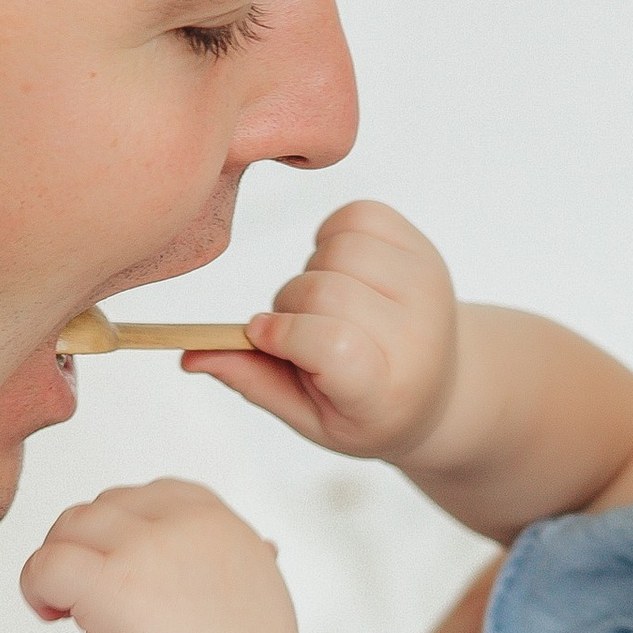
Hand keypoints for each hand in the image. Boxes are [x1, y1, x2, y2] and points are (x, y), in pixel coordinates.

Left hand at [21, 478, 303, 632]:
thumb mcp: (261, 595)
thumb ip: (241, 565)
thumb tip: (262, 547)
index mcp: (218, 523)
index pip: (153, 494)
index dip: (127, 530)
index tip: (125, 571)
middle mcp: (183, 525)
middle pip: (106, 506)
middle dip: (91, 547)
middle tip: (91, 596)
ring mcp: (145, 550)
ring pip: (71, 525)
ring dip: (60, 561)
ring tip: (67, 608)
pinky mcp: (111, 585)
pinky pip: (47, 564)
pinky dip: (35, 587)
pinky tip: (51, 615)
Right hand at [187, 199, 459, 462]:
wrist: (441, 384)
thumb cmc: (365, 408)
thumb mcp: (311, 417)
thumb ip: (254, 382)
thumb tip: (190, 355)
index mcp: (387, 389)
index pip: (334, 345)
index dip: (287, 334)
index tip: (264, 336)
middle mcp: (418, 334)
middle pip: (324, 291)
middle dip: (291, 306)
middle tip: (300, 330)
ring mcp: (426, 285)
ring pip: (338, 249)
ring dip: (313, 272)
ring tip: (326, 304)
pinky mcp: (424, 248)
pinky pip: (359, 215)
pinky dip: (335, 236)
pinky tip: (342, 270)